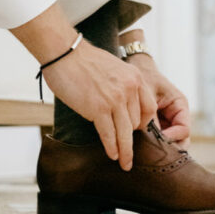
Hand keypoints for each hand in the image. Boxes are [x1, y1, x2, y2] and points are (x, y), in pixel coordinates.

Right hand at [41, 40, 156, 170]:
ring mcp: (115, 99)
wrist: (65, 52)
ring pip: (126, 132)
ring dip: (124, 149)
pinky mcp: (98, 108)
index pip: (149, 108)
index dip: (144, 123)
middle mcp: (130, 89)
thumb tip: (122, 106)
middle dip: (131, 137)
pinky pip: (109, 134)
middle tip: (128, 151)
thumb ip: (123, 85)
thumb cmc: (85, 61)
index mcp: (136, 78)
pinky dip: (112, 147)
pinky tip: (112, 155)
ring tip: (124, 161)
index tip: (138, 133)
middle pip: (137, 122)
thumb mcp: (115, 68)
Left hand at [127, 53, 191, 149]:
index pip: (184, 129)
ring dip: (160, 148)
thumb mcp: (147, 95)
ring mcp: (168, 122)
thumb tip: (150, 139)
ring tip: (147, 153)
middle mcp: (177, 116)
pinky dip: (152, 145)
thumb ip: (150, 117)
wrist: (134, 70)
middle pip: (181, 140)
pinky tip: (141, 148)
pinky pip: (158, 140)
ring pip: (170, 143)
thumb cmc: (143, 78)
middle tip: (153, 154)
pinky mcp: (158, 127)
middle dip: (169, 148)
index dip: (172, 138)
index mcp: (180, 105)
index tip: (156, 141)